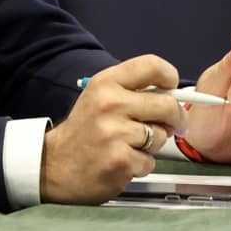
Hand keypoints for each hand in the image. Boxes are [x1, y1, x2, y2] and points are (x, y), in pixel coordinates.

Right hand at [40, 53, 189, 202]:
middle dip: (174, 119)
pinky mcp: (121, 160)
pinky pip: (151, 161)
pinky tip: (122, 161)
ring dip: (152, 145)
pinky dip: (141, 164)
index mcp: (105, 83)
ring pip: (161, 136)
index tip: (170, 91)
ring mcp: (115, 132)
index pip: (152, 65)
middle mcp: (110, 103)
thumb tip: (174, 98)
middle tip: (167, 126)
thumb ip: (133, 92)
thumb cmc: (84, 130)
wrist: (55, 164)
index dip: (170, 78)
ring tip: (129, 145)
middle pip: (168, 105)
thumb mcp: (100, 98)